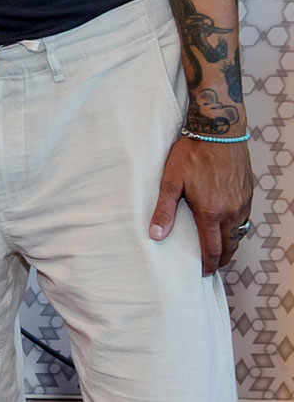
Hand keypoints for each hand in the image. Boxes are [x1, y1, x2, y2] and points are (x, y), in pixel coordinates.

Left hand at [150, 134, 253, 274]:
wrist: (218, 131)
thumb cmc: (191, 153)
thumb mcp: (171, 181)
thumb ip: (164, 210)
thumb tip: (156, 235)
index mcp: (211, 212)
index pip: (212, 250)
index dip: (207, 264)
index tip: (201, 272)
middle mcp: (232, 212)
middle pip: (229, 247)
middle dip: (220, 260)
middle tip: (210, 265)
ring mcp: (243, 203)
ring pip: (239, 234)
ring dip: (229, 245)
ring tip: (217, 249)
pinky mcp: (248, 194)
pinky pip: (244, 220)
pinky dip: (236, 229)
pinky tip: (225, 226)